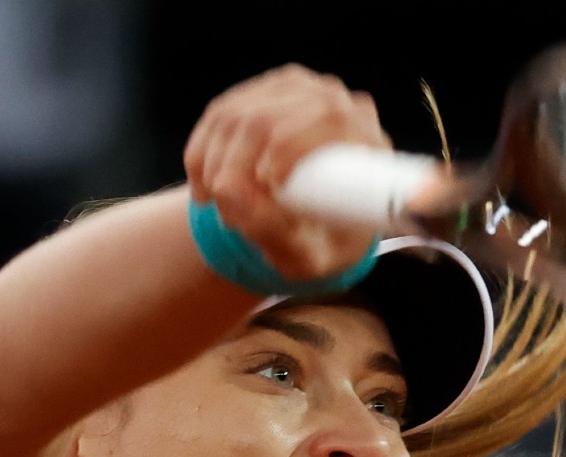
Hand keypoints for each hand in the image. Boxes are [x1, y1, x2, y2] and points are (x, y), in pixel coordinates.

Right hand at [183, 64, 389, 280]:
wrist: (319, 227)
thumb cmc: (324, 244)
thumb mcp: (308, 256)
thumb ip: (274, 233)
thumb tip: (228, 192)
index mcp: (363, 136)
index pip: (326, 119)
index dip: (283, 153)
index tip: (258, 197)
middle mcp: (332, 100)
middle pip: (267, 118)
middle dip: (232, 168)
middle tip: (225, 212)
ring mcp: (295, 90)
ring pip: (235, 114)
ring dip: (212, 163)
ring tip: (213, 203)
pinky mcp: (262, 92)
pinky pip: (220, 113)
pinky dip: (201, 151)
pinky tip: (203, 183)